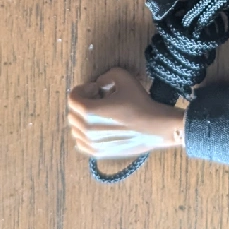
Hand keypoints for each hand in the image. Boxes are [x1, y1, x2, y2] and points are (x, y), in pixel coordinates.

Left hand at [66, 66, 186, 158]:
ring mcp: (92, 144)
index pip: (72, 98)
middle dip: (83, 103)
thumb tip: (99, 83)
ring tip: (100, 113)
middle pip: (73, 113)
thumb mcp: (124, 78)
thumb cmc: (141, 103)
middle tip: (99, 98)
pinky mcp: (99, 153)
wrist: (156, 128)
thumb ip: (106, 75)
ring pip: (75, 128)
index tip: (96, 88)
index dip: (82, 89)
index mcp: (90, 112)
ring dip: (83, 118)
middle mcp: (87, 130)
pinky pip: (81, 142)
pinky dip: (85, 133)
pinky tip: (99, 127)